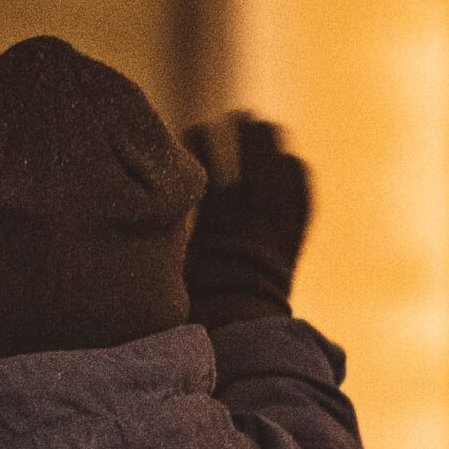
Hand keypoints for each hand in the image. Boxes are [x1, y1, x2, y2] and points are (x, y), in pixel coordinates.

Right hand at [181, 113, 312, 327]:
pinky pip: (302, 200)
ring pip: (281, 174)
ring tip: (266, 126)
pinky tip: (291, 163)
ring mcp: (276, 230)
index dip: (202, 144)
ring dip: (273, 148)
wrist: (243, 334)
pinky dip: (298, 179)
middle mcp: (249, 223)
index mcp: (215, 228)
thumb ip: (165, 237)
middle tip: (238, 114)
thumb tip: (146, 207)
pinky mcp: (293, 240)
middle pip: (253, 162)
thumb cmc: (197, 307)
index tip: (194, 129)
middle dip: (245, 135)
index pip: (209, 170)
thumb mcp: (172, 270)